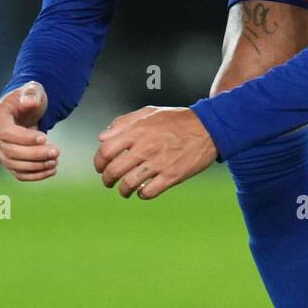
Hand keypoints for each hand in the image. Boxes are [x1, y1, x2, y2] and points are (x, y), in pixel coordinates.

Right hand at [0, 80, 60, 180]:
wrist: (27, 108)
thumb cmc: (30, 97)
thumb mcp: (33, 89)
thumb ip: (31, 93)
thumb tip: (30, 102)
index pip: (6, 132)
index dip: (25, 138)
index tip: (45, 137)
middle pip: (10, 151)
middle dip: (35, 154)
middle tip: (56, 151)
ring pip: (14, 165)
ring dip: (36, 166)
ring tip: (55, 161)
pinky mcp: (9, 159)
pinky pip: (18, 173)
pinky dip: (35, 175)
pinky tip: (51, 170)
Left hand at [94, 106, 216, 199]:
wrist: (208, 128)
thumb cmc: (177, 120)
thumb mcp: (149, 113)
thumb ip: (123, 122)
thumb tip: (102, 138)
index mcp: (137, 131)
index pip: (106, 151)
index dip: (99, 162)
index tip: (101, 167)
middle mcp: (145, 147)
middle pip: (114, 171)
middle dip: (107, 180)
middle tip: (109, 182)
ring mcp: (158, 163)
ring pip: (128, 184)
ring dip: (122, 191)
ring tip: (124, 191)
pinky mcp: (171, 176)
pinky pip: (148, 192)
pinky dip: (141, 195)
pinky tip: (143, 191)